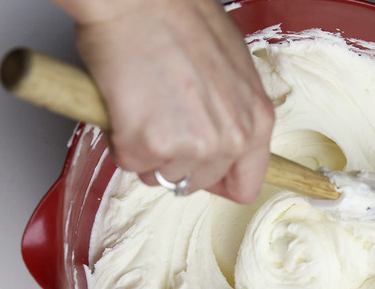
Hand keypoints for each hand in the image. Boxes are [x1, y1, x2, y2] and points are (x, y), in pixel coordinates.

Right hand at [52, 0, 274, 202]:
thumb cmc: (180, 17)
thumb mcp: (231, 68)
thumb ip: (232, 111)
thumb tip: (218, 137)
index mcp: (256, 121)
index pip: (246, 184)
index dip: (219, 183)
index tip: (201, 173)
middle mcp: (229, 140)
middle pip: (196, 182)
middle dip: (173, 160)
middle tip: (159, 121)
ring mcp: (189, 146)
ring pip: (159, 175)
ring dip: (145, 149)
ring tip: (142, 105)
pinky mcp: (147, 145)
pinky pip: (128, 161)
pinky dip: (119, 139)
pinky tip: (125, 105)